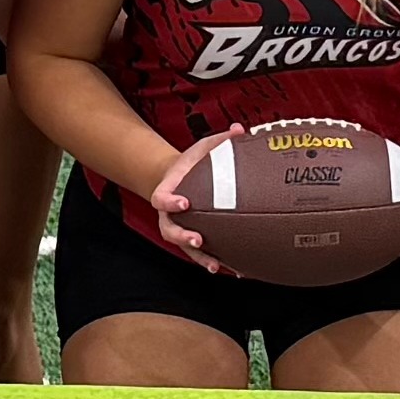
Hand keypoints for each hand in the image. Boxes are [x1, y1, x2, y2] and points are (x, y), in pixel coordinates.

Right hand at [142, 132, 236, 275]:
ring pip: (183, 247)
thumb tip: (239, 129)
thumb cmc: (192, 163)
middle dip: (182, 236)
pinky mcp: (192, 238)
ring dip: (199, 257)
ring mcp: (179, 228)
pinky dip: (214, 261)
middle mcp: (169, 214)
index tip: (183, 202)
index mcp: (167, 191)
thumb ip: (219, 140)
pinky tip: (232, 269)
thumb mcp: (202, 148)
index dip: (169, 202)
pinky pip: (200, 253)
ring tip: (215, 265)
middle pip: (168, 230)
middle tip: (197, 239)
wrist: (181, 178)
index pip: (160, 199)